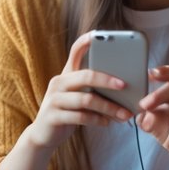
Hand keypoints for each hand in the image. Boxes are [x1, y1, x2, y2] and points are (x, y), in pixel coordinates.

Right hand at [24, 32, 135, 151]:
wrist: (43, 135)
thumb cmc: (68, 112)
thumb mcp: (79, 96)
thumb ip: (93, 89)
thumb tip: (124, 87)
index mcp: (67, 74)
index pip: (74, 52)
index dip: (85, 41)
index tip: (98, 34)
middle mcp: (58, 83)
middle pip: (86, 76)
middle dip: (108, 80)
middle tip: (125, 85)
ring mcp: (54, 99)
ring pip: (86, 99)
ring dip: (108, 107)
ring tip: (124, 114)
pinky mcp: (53, 116)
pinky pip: (80, 117)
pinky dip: (97, 120)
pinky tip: (107, 122)